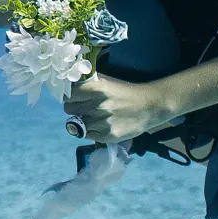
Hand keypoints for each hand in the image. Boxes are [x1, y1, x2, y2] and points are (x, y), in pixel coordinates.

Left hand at [63, 73, 178, 144]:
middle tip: (84, 107)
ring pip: (77, 124)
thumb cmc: (125, 92)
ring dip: (82, 121)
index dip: (70, 96)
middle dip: (74, 108)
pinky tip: (101, 126)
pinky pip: (87, 135)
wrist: (150, 106)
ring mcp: (102, 122)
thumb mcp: (106, 83)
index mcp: (97, 89)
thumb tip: (67, 88)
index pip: (69, 94)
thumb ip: (87, 85)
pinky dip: (91, 131)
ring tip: (95, 117)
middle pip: (69, 109)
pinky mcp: (107, 136)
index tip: (75, 97)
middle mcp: (97, 105)